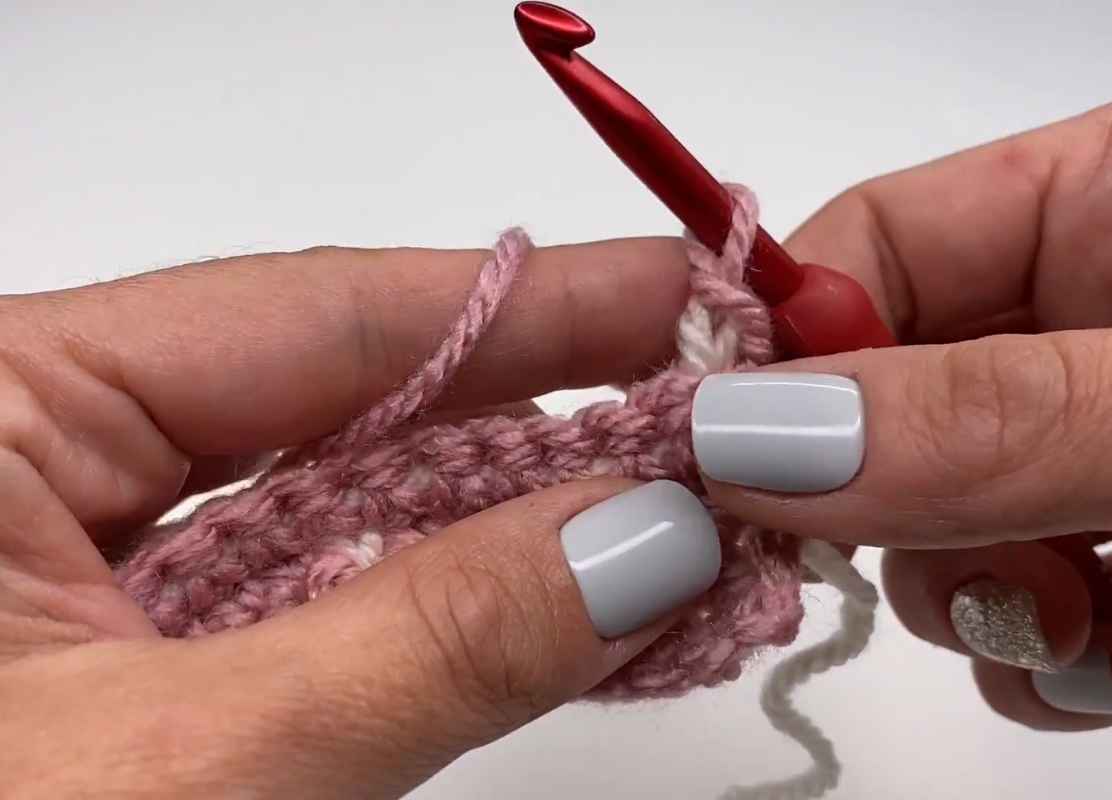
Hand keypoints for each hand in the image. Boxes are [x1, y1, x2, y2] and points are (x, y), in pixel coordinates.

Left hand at [0, 239, 721, 796]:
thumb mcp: (184, 778)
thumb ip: (426, 645)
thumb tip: (644, 538)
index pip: (316, 313)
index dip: (529, 301)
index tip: (683, 290)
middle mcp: (38, 459)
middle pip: (350, 400)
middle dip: (550, 413)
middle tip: (719, 411)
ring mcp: (91, 564)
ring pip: (350, 508)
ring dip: (520, 523)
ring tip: (681, 513)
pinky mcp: (138, 659)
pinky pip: (325, 599)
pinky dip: (453, 609)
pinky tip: (575, 599)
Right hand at [692, 83, 1111, 745]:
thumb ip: (999, 416)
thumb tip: (762, 437)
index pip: (882, 236)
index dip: (789, 339)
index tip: (724, 449)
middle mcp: (1107, 322)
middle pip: (884, 395)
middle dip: (875, 495)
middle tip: (901, 552)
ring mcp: (1110, 451)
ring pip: (932, 517)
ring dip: (962, 591)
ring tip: (1065, 628)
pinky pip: (1010, 608)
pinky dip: (1028, 661)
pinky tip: (1110, 671)